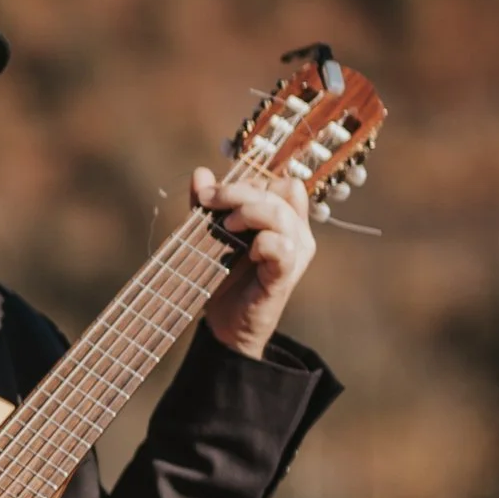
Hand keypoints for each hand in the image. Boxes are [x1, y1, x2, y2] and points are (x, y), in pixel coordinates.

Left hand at [193, 160, 315, 357]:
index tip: (213, 195)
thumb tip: (201, 173)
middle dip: (238, 192)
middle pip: (280, 190)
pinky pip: (282, 246)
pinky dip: (261, 242)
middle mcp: (296, 233)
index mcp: (284, 219)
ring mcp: (295, 254)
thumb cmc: (222, 276)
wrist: (224, 324)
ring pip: (281, 213)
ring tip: (226, 228)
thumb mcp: (209, 233)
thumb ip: (206, 204)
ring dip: (248, 212)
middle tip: (209, 203)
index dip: (249, 182)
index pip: (281, 183)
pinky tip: (246, 252)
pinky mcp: (284, 275)